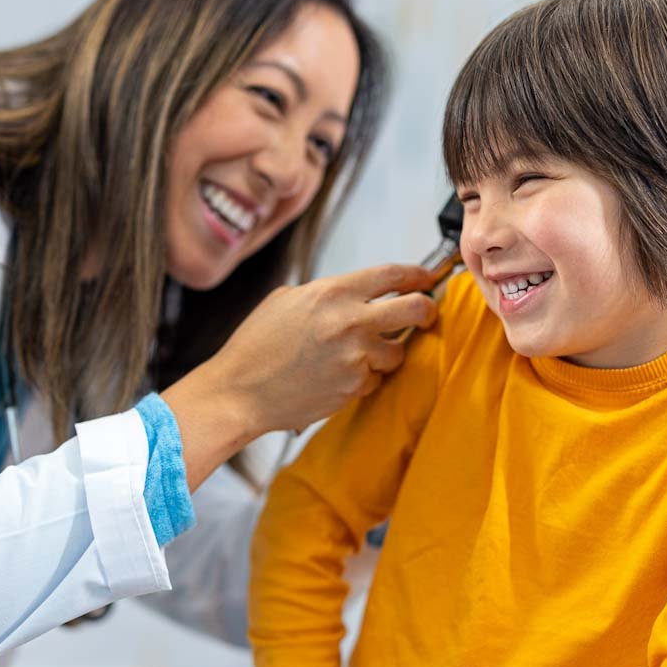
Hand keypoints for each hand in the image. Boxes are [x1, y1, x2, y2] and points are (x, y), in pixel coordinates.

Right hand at [205, 264, 436, 432]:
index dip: (417, 274)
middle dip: (427, 311)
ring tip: (353, 356)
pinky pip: (374, 379)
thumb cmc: (256, 345)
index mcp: (333, 293)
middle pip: (415, 310)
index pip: (392, 274)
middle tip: (426, 314)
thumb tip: (356, 294)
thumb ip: (326, 294)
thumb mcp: (287, 300)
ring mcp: (355, 357)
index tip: (426, 278)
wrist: (240, 391)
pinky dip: (362, 378)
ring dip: (384, 353)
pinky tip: (333, 377)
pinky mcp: (354, 387)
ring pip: (396, 352)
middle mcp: (350, 322)